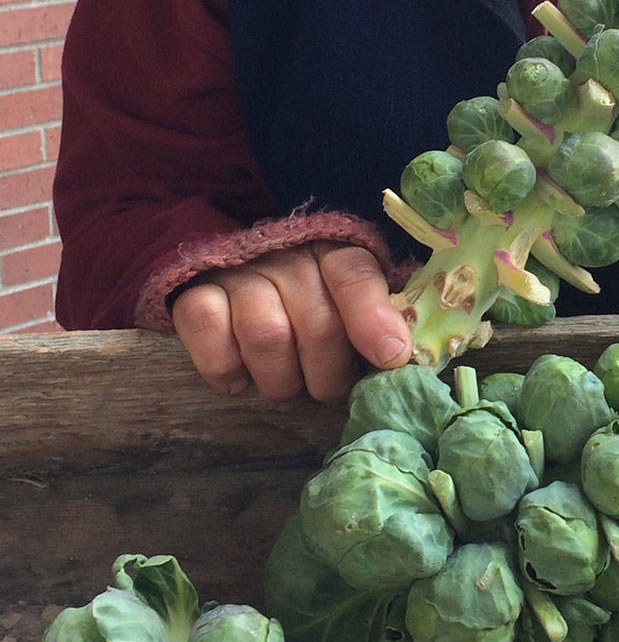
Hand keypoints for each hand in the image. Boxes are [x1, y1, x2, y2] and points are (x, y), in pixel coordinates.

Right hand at [171, 241, 412, 402]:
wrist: (229, 271)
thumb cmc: (305, 298)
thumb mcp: (344, 302)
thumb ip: (372, 321)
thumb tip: (401, 359)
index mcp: (333, 252)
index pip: (356, 277)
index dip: (373, 318)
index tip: (391, 357)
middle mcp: (287, 256)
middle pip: (317, 324)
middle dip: (328, 373)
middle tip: (328, 389)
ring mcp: (239, 274)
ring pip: (266, 337)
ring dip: (281, 379)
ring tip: (286, 385)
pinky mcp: (194, 296)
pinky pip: (210, 337)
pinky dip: (226, 369)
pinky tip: (239, 378)